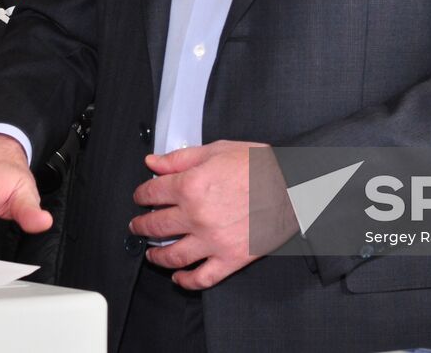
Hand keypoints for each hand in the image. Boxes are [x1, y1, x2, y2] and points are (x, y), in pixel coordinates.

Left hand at [130, 140, 294, 290]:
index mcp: (190, 185)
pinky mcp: (230, 258)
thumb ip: (180, 158)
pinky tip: (178, 277)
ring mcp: (212, 240)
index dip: (141, 195)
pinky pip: (201, 278)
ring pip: (172, 255)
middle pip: (155, 226)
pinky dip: (186, 281)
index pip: (151, 193)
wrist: (292, 185)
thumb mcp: (217, 150)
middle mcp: (196, 215)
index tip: (140, 197)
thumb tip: (153, 162)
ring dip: (155, 256)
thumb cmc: (258, 165)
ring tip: (151, 253)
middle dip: (141, 225)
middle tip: (137, 225)